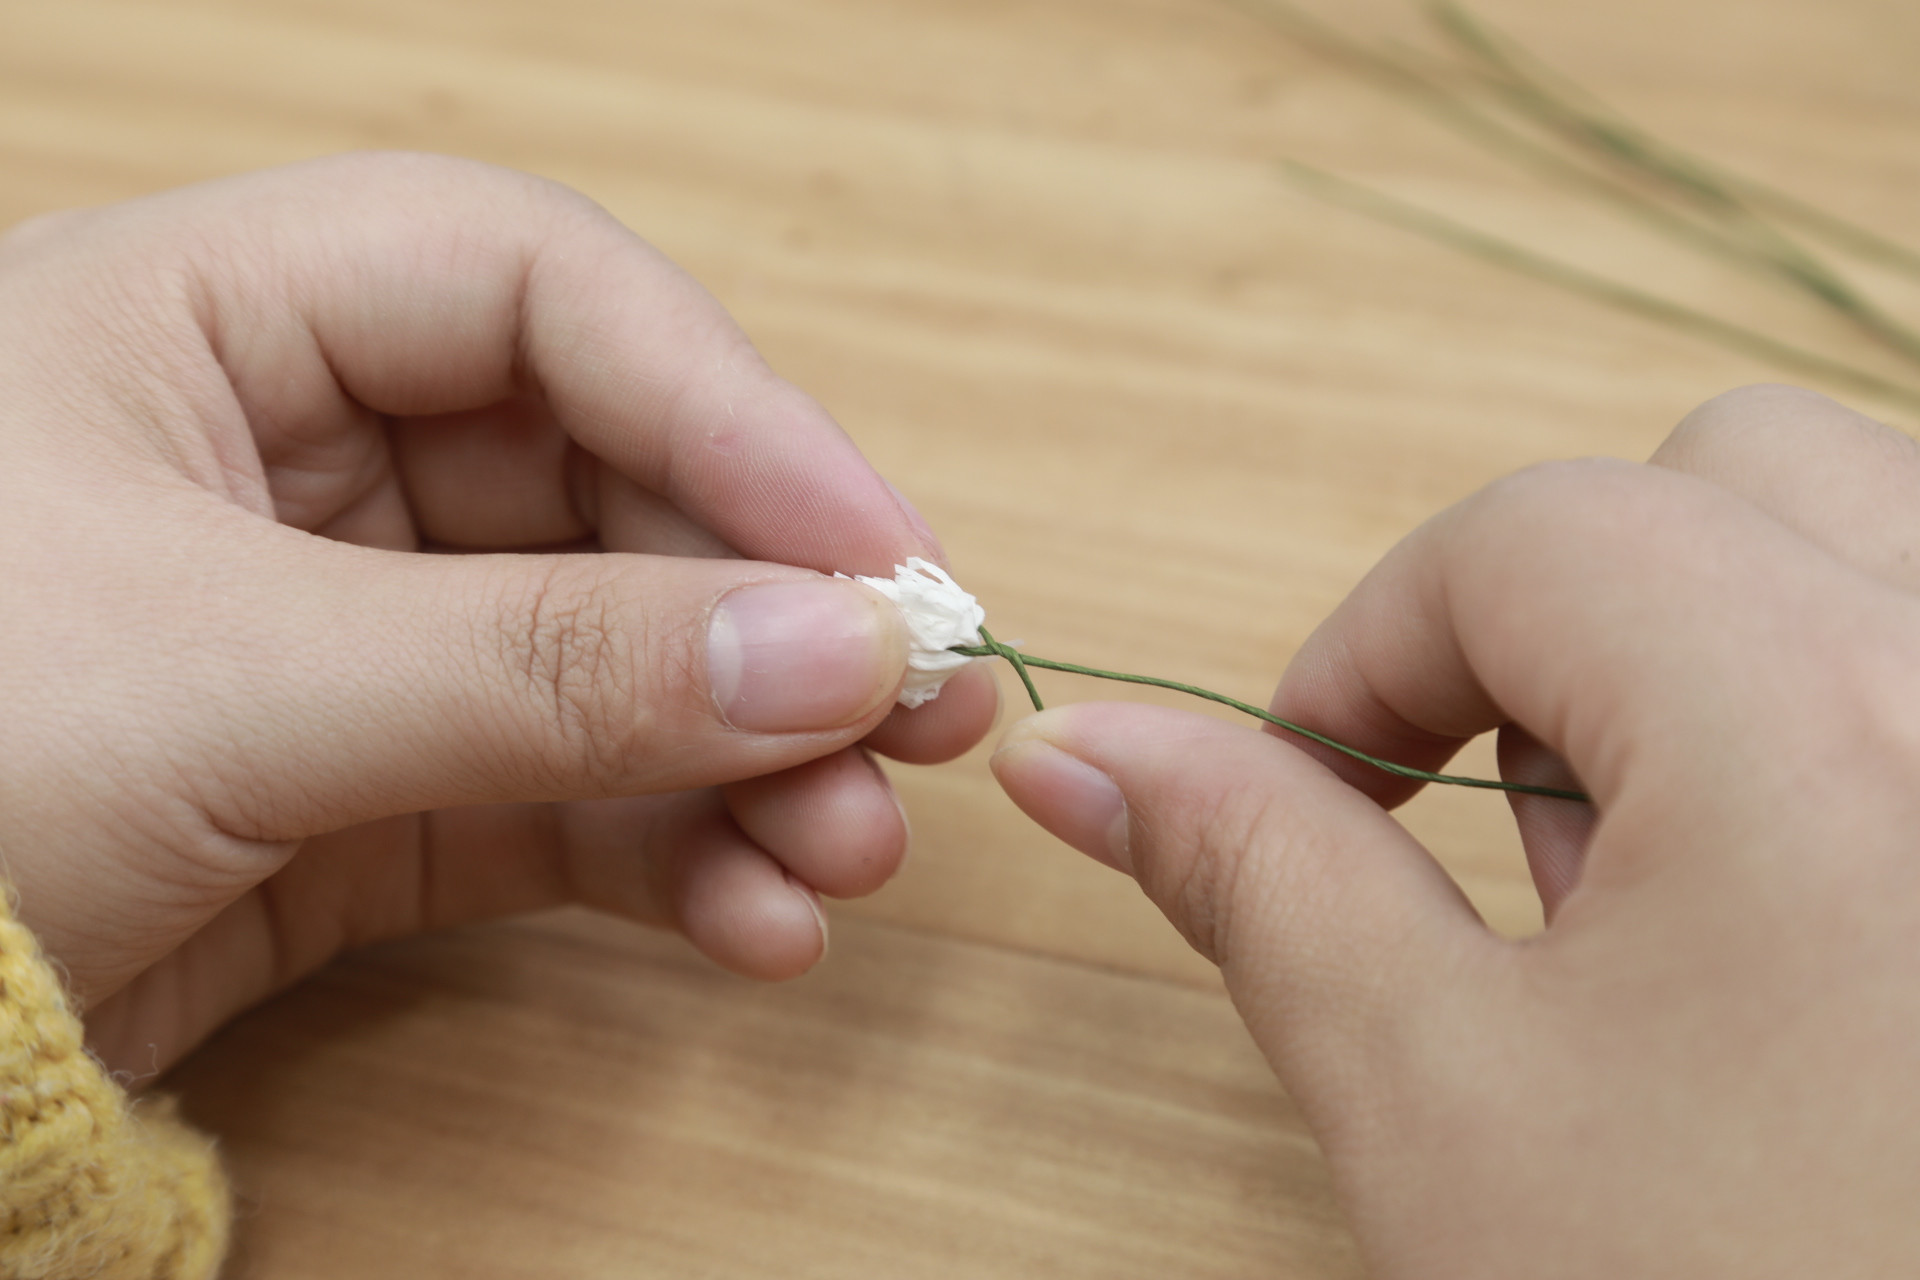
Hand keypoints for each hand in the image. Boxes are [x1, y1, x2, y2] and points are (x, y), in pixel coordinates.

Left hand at [0, 152, 995, 1075]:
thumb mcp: (230, 684)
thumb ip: (545, 663)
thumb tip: (833, 651)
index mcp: (217, 323)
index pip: (534, 292)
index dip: (726, 404)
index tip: (875, 555)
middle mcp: (297, 460)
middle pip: (612, 483)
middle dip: (768, 614)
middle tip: (920, 716)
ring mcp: (346, 636)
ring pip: (612, 661)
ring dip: (751, 758)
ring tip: (855, 853)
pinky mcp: (367, 797)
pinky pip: (565, 802)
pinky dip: (671, 858)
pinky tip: (756, 922)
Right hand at [992, 385, 1919, 1276]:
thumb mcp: (1447, 1109)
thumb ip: (1255, 873)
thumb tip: (1082, 748)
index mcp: (1812, 721)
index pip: (1534, 535)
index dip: (1378, 644)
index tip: (1328, 787)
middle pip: (1735, 475)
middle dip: (1575, 617)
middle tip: (1536, 839)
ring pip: (1890, 534)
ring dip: (1739, 640)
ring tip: (1707, 889)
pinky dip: (1875, 701)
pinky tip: (1846, 911)